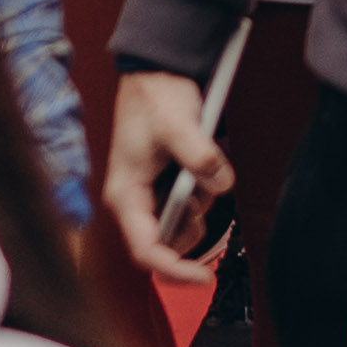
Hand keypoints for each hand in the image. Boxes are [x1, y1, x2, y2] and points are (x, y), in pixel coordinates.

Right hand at [105, 69, 229, 286]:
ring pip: (178, 224)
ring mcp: (149, 192)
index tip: (205, 277)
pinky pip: (186, 203)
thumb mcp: (179, 124)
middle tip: (206, 194)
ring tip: (205, 169)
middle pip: (164, 243)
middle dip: (192, 228)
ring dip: (199, 206)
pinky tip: (204, 165)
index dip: (175, 270)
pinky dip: (201, 192)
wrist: (156, 70)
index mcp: (126, 194)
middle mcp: (133, 199)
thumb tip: (221, 183)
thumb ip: (200, 157)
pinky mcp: (163, 182)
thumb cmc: (155, 96)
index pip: (146, 251)